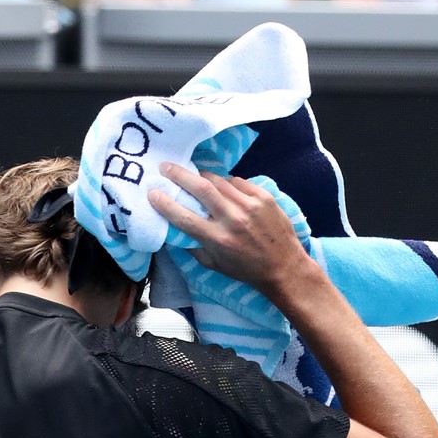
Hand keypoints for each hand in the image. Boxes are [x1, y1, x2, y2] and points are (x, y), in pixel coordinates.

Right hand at [148, 163, 316, 301]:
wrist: (284, 267)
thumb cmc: (247, 270)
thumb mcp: (216, 266)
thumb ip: (195, 248)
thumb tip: (177, 231)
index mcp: (218, 239)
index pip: (184, 216)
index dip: (165, 203)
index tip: (153, 193)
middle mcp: (232, 219)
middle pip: (200, 187)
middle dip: (179, 174)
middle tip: (166, 167)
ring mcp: (249, 205)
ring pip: (218, 180)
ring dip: (203, 177)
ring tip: (195, 177)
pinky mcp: (263, 196)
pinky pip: (237, 182)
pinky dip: (227, 183)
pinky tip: (224, 188)